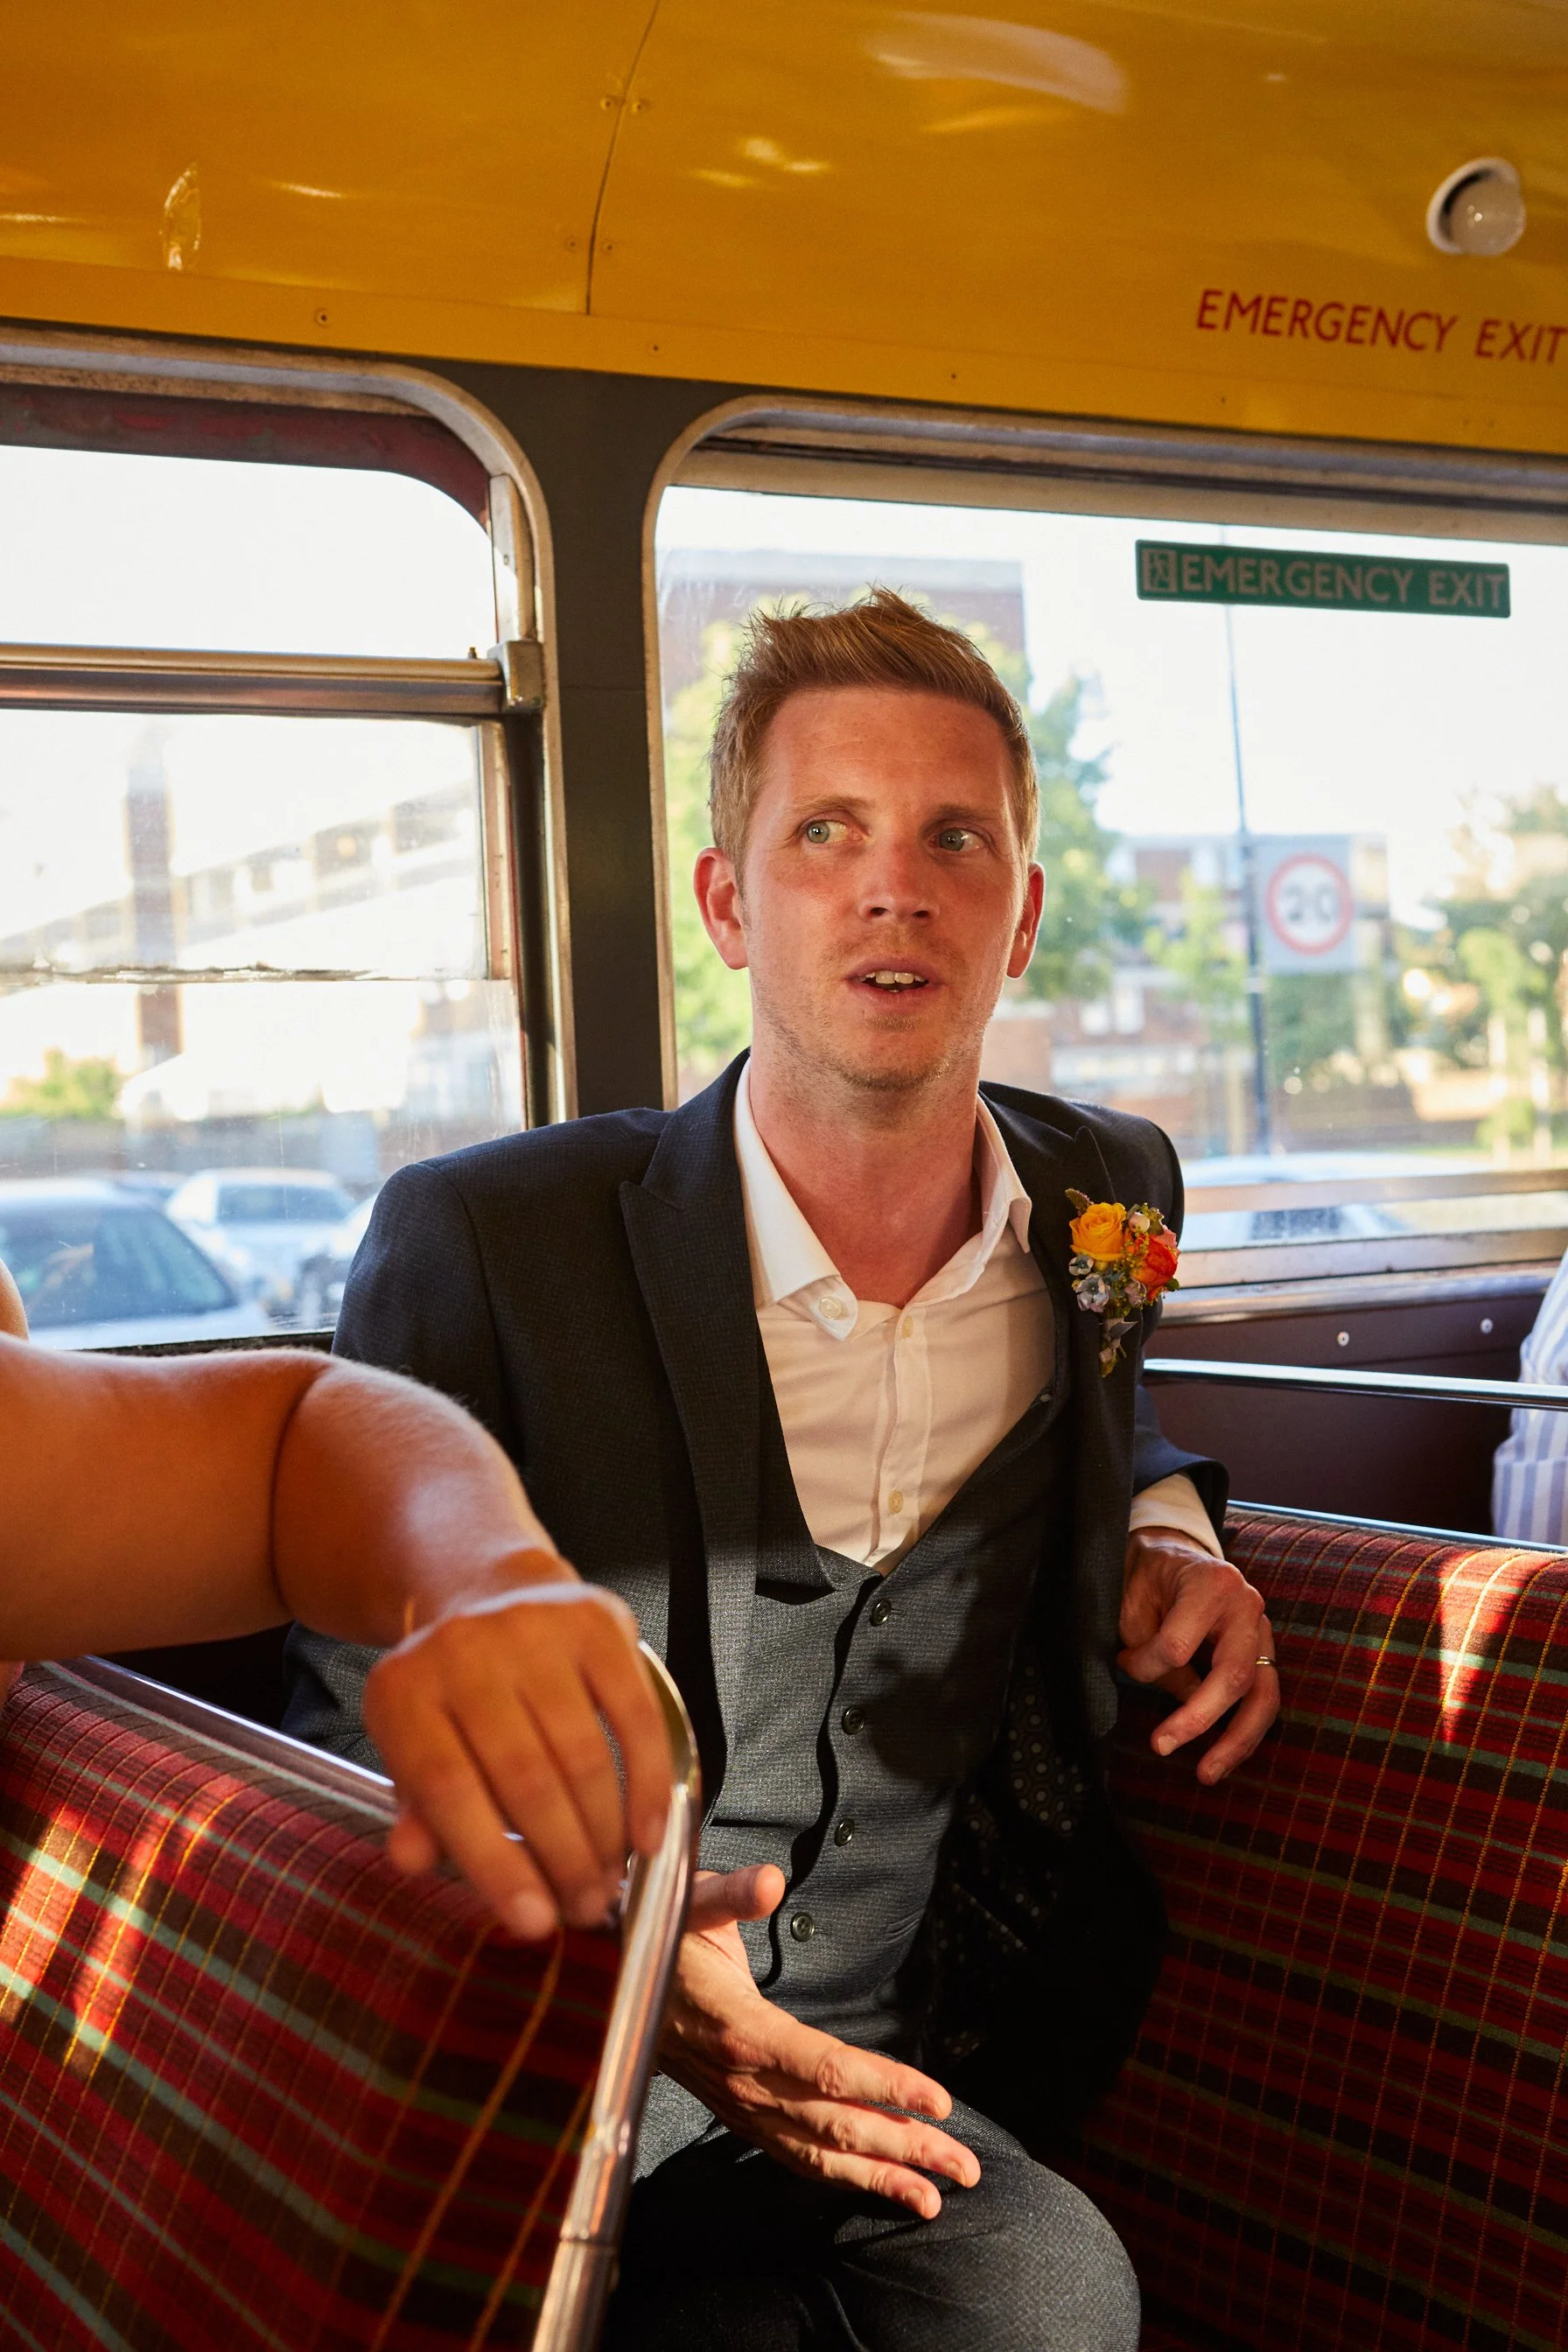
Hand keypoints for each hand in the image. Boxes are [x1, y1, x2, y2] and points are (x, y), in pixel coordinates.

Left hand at [363, 1574, 669, 1942]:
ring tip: (610, 1881)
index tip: (533, 1923)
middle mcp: (465, 1651)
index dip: (494, 1864)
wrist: (487, 1593)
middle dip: (561, 1858)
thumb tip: (414, 1861)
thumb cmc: (452, 1695)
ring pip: (581, 1753)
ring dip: (604, 1832)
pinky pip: (634, 1715)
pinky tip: (649, 1830)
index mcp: (404, 1693)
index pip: (447, 1791)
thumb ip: (418, 1810)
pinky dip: (648, 1781)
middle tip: (583, 1908)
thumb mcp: (414, 1749)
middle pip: (523, 1776)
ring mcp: (533, 1629)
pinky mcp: (595, 1622)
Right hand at [659, 1864, 979, 2218]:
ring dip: (881, 2175)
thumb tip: (769, 1881)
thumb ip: (731, 1895)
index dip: (886, 2086)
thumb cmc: (661, 1937)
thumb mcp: (691, 1901)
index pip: (827, 2069)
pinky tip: (879, 2187)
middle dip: (904, 2147)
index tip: (938, 2101)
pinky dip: (841, 2177)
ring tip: (936, 2194)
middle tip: (964, 2164)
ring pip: (819, 2152)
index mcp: (741, 2029)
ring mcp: (742, 2105)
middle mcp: (745, 2080)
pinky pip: (796, 2156)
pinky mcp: (740, 2115)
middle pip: (836, 2124)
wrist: (609, 1983)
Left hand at [1119, 1525, 1277, 1783]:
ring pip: (1263, 1696)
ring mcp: (1262, 1629)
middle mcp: (1248, 1605)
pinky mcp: (1265, 1651)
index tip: (1124, 1663)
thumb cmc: (1148, 1575)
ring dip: (1236, 1741)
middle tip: (1160, 1746)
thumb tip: (1181, 1699)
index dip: (1146, 1666)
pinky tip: (1224, 1757)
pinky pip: (1264, 1697)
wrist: (1172, 1550)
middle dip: (1198, 1719)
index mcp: (1212, 1584)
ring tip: (1207, 1774)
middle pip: (1233, 1676)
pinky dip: (1245, 1731)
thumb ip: (1152, 1650)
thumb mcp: (1135, 1601)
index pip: (1179, 1645)